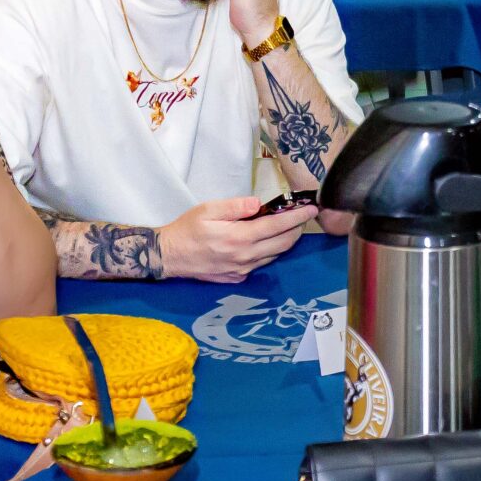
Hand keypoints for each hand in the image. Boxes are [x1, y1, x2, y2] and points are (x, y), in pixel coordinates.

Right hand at [158, 194, 312, 280]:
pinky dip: (270, 251)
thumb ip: (235, 206)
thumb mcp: (208, 209)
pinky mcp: (238, 277)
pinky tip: (267, 241)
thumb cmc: (187, 229)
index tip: (311, 209)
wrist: (169, 257)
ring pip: (275, 255)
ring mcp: (242, 270)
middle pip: (283, 244)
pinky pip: (261, 263)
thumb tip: (258, 203)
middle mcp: (245, 257)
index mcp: (239, 237)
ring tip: (288, 227)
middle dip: (297, 229)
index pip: (277, 226)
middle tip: (303, 216)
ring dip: (286, 241)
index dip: (297, 217)